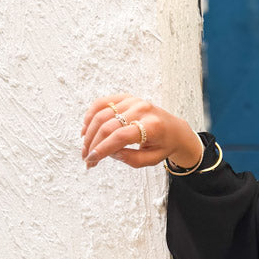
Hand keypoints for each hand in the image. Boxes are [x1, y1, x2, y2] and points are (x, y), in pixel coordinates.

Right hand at [80, 93, 202, 170]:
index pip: (121, 136)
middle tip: (86, 158)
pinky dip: (90, 115)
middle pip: (108, 126)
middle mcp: (142, 109)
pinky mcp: (126, 97)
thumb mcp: (151, 159)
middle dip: (93, 144)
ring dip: (89, 132)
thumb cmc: (163, 146)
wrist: (174, 129)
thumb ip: (130, 159)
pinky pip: (102, 103)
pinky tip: (86, 129)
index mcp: (152, 126)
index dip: (103, 148)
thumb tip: (109, 152)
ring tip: (85, 147)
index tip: (91, 160)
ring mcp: (133, 101)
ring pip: (102, 114)